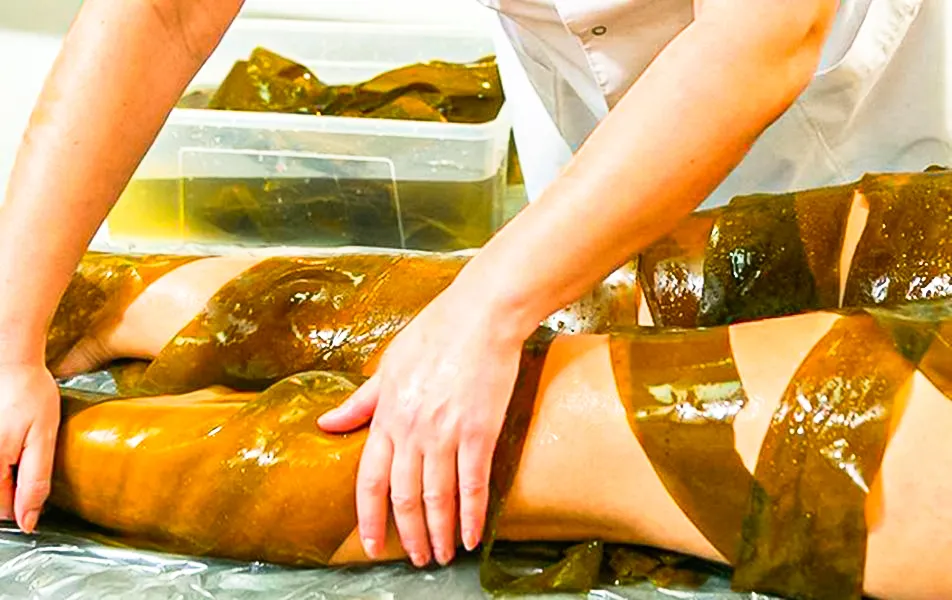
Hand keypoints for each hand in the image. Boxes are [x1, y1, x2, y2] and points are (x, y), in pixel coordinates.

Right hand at [0, 363, 59, 532]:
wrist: (9, 361)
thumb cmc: (30, 394)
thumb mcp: (44, 437)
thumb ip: (35, 480)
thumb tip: (28, 521)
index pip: (2, 510)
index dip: (23, 505)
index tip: (35, 486)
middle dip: (8, 491)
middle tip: (23, 461)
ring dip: (2, 478)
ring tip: (13, 450)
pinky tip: (5, 445)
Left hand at [318, 286, 526, 566]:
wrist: (481, 316)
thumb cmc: (435, 332)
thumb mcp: (388, 364)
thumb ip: (361, 401)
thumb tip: (327, 423)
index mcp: (387, 415)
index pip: (369, 480)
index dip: (369, 518)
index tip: (371, 544)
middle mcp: (412, 430)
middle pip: (403, 497)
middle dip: (409, 534)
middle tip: (416, 559)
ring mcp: (446, 433)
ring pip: (437, 497)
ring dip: (439, 533)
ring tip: (442, 556)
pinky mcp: (479, 431)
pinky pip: (474, 484)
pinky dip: (472, 515)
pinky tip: (472, 536)